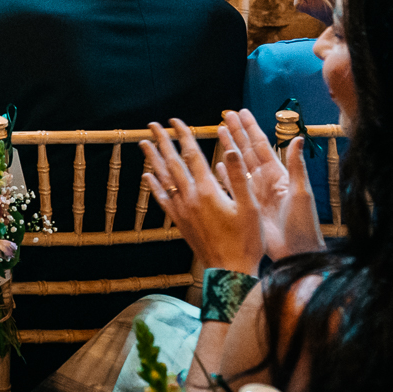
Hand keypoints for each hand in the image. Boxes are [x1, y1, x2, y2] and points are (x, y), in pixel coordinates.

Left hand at [142, 118, 262, 275]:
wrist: (229, 271)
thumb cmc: (246, 240)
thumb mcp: (249, 207)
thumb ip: (237, 177)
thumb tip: (229, 149)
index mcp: (208, 190)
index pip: (192, 155)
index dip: (184, 135)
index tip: (176, 120)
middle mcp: (190, 197)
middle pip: (173, 163)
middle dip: (162, 141)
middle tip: (152, 125)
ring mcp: (182, 210)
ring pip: (163, 178)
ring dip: (153, 159)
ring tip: (143, 143)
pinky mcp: (179, 222)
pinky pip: (162, 199)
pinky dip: (154, 185)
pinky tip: (148, 176)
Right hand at [221, 110, 323, 261]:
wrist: (296, 251)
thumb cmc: (302, 223)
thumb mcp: (301, 192)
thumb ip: (297, 165)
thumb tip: (298, 138)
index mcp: (278, 174)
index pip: (261, 145)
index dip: (250, 128)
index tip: (240, 113)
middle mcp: (265, 180)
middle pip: (247, 151)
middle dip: (237, 132)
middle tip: (225, 115)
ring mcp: (255, 192)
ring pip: (238, 164)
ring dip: (228, 148)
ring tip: (218, 132)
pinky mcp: (247, 204)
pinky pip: (233, 184)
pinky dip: (224, 174)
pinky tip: (216, 164)